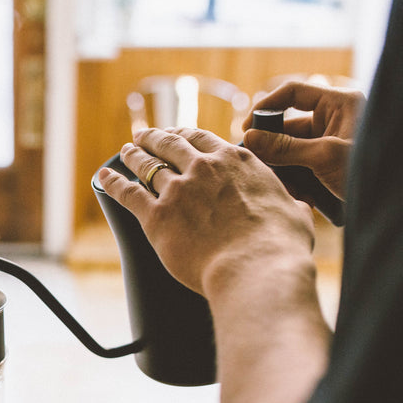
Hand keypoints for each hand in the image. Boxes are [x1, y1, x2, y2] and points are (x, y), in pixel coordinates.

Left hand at [97, 127, 315, 297]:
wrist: (255, 268)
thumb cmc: (279, 247)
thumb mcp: (294, 214)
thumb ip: (290, 205)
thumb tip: (298, 208)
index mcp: (236, 162)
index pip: (204, 139)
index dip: (186, 135)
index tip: (177, 134)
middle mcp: (204, 169)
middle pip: (171, 144)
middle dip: (155, 137)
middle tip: (145, 136)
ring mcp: (178, 190)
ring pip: (147, 165)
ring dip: (133, 156)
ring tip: (125, 151)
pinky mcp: (157, 216)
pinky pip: (128, 192)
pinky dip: (113, 182)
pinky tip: (104, 177)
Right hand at [242, 82, 364, 199]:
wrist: (398, 198)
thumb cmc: (370, 169)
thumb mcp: (324, 156)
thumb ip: (285, 147)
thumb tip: (251, 138)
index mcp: (339, 103)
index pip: (293, 93)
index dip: (267, 106)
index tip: (248, 128)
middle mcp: (335, 118)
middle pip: (289, 126)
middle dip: (273, 147)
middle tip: (256, 164)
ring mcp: (332, 141)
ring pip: (293, 149)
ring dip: (282, 168)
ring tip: (279, 185)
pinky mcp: (330, 163)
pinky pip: (303, 166)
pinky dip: (295, 179)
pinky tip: (296, 194)